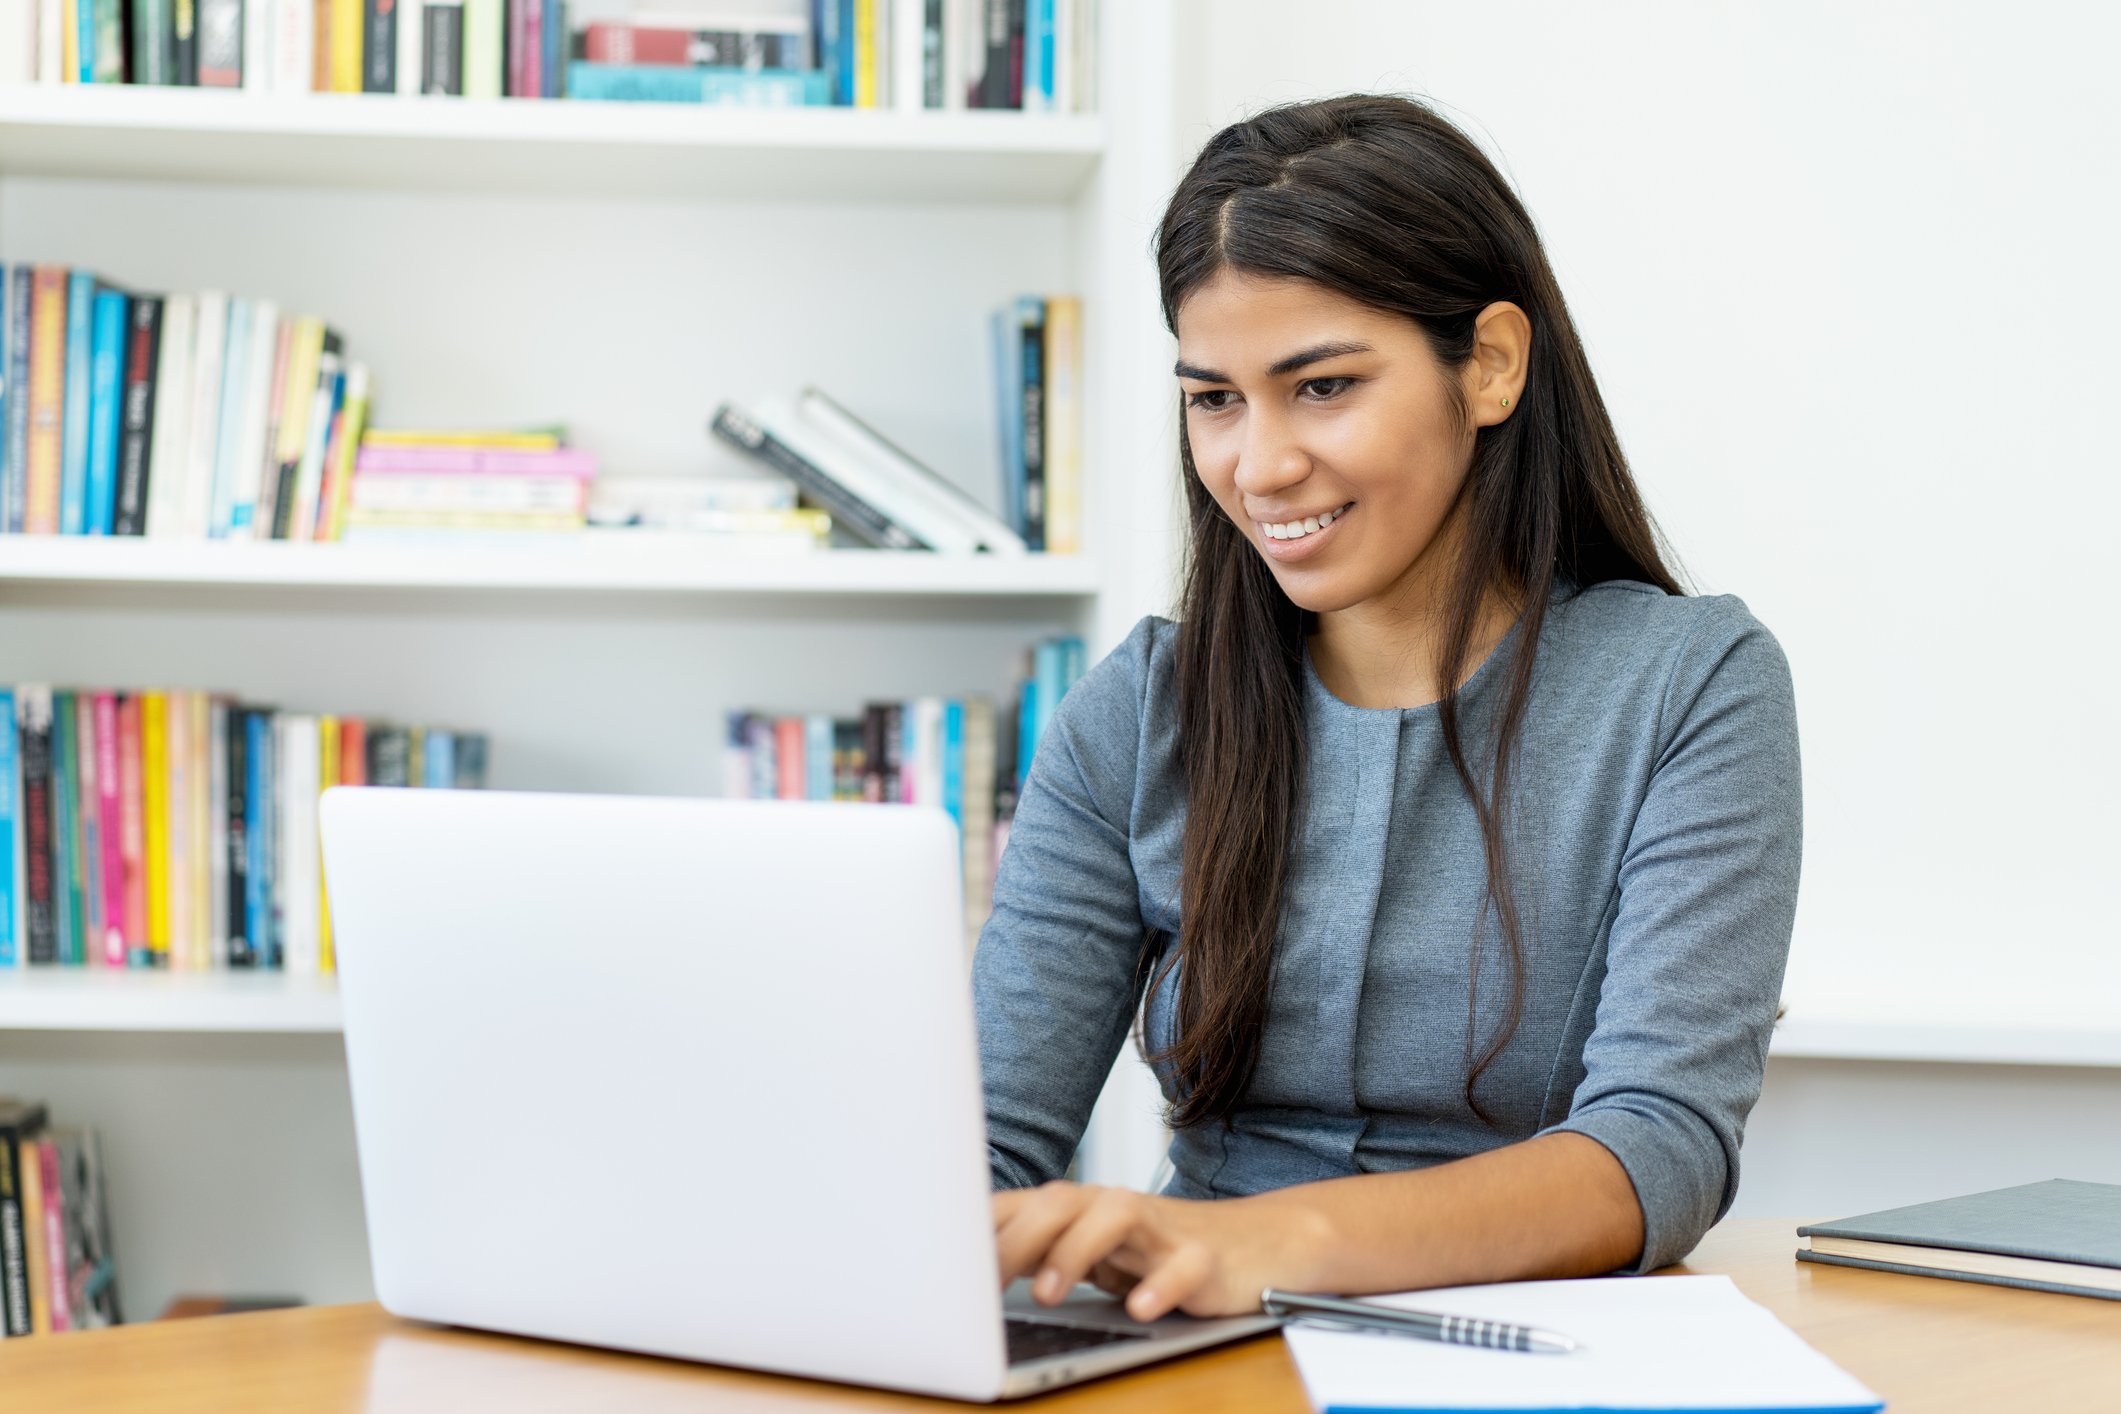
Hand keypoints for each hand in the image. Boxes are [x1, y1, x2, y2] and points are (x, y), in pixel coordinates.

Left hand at [992, 1181, 1320, 1322]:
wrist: (1257, 1245)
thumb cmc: (1158, 1252)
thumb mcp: (1093, 1254)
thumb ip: (1040, 1255)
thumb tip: (967, 1277)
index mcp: (1083, 1208)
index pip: (1023, 1205)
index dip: (981, 1232)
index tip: (942, 1269)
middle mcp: (1116, 1209)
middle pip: (1062, 1201)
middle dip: (1019, 1238)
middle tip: (985, 1285)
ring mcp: (1161, 1230)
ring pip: (1115, 1217)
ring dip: (1076, 1252)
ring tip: (1051, 1295)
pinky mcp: (1204, 1258)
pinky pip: (1183, 1265)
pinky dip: (1160, 1285)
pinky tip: (1140, 1307)